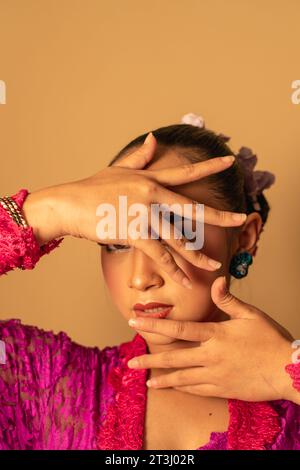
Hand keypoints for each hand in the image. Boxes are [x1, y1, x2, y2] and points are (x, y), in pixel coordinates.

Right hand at [23, 133, 246, 287]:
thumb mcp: (118, 169)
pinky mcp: (133, 233)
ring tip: (216, 267)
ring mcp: (144, 214)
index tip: (230, 161)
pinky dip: (173, 270)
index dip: (209, 166)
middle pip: (191, 207)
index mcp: (150, 179)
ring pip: (178, 238)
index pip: (185, 172)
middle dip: (219, 215)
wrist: (69, 203)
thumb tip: (154, 138)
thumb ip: (140, 157)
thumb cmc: (92, 188)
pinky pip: (159, 255)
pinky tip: (185, 281)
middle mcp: (151, 194)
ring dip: (198, 255)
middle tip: (242, 218)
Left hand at [127, 276, 298, 403]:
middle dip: (150, 359)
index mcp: (216, 334)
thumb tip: (217, 279)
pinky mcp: (222, 389)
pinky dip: (181, 387)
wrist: (288, 371)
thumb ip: (229, 300)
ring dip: (161, 378)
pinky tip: (171, 387)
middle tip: (131, 362)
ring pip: (182, 377)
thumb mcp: (251, 315)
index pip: (179, 329)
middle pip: (174, 357)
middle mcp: (211, 356)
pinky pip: (196, 390)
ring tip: (144, 379)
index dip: (155, 325)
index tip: (135, 321)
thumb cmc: (271, 340)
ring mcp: (216, 375)